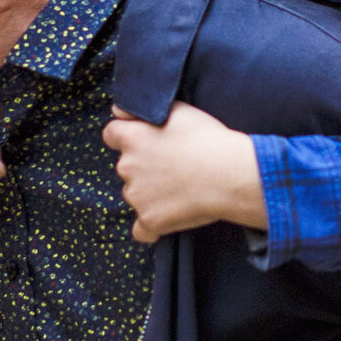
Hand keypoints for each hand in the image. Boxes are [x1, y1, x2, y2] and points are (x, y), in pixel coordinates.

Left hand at [102, 101, 266, 240]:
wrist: (229, 174)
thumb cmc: (208, 139)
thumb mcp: (177, 110)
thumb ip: (142, 111)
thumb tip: (116, 111)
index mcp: (132, 138)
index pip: (111, 134)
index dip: (127, 138)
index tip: (144, 142)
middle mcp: (127, 167)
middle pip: (126, 167)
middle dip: (143, 168)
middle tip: (173, 167)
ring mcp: (136, 196)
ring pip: (136, 195)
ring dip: (150, 194)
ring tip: (181, 190)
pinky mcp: (150, 220)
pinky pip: (142, 229)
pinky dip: (152, 225)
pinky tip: (169, 218)